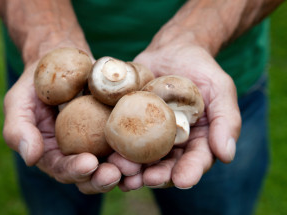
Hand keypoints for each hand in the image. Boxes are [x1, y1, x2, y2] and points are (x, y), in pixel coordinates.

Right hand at [3, 59, 125, 193]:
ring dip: (125, 169)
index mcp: (53, 154)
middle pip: (92, 174)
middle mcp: (78, 152)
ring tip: (135, 166)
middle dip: (103, 178)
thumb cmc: (35, 84)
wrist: (60, 59)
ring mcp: (99, 141)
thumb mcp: (18, 103)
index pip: (63, 169)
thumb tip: (31, 157)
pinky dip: (137, 148)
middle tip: (117, 173)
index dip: (74, 171)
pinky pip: (128, 141)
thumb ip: (18, 130)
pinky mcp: (116, 127)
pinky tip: (146, 150)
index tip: (88, 164)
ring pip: (114, 163)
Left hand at [117, 42, 240, 189]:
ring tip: (125, 174)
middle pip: (166, 166)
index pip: (196, 160)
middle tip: (148, 180)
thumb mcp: (220, 89)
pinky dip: (117, 150)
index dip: (190, 172)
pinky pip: (123, 139)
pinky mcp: (131, 124)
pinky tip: (110, 157)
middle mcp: (174, 143)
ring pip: (142, 158)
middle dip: (158, 176)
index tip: (182, 181)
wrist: (172, 50)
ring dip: (133, 170)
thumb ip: (226, 120)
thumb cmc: (201, 69)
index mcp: (198, 140)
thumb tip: (226, 155)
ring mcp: (150, 135)